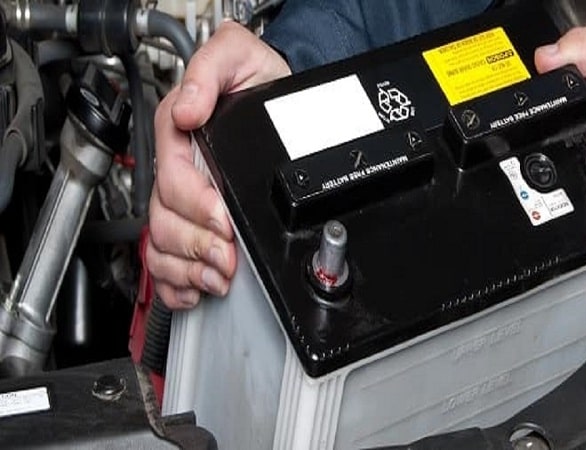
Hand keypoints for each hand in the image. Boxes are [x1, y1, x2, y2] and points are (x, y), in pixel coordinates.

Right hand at [147, 21, 290, 308]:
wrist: (275, 97)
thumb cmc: (259, 81)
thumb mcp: (238, 57)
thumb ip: (210, 72)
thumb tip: (189, 110)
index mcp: (181, 137)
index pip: (174, 180)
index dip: (196, 206)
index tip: (223, 221)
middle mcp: (179, 171)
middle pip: (167, 220)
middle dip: (199, 245)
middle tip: (227, 257)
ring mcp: (183, 200)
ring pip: (163, 246)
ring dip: (190, 269)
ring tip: (219, 277)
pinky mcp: (193, 222)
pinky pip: (167, 264)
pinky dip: (178, 284)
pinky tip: (197, 289)